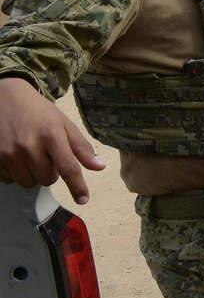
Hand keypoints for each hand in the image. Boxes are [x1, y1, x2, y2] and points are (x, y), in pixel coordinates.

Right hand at [0, 77, 105, 203]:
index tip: (83, 199)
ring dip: (34, 174)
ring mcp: (9, 153)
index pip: (68, 168)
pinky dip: (16, 172)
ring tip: (31, 154)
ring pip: (28, 182)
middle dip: (51, 172)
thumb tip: (99, 167)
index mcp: (52, 134)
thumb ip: (81, 147)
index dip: (77, 187)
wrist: (5, 98)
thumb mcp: (64, 123)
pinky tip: (17, 156)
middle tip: (47, 154)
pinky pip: (9, 180)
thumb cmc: (38, 111)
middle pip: (48, 180)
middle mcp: (29, 145)